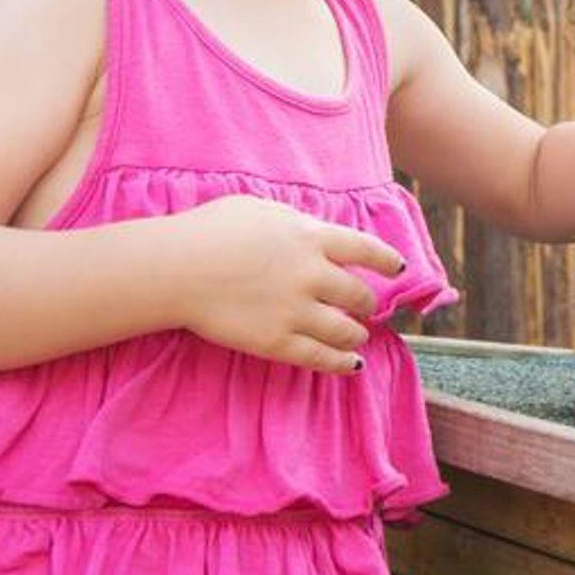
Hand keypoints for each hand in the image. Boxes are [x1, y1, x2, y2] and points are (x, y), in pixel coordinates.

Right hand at [166, 195, 404, 372]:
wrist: (177, 269)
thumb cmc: (211, 230)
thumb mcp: (261, 210)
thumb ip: (294, 222)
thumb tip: (312, 230)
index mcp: (312, 237)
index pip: (366, 249)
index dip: (386, 261)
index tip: (398, 269)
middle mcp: (313, 274)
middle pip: (359, 295)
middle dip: (366, 303)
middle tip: (366, 307)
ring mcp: (296, 311)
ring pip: (347, 330)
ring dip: (357, 334)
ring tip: (358, 336)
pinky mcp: (277, 342)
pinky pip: (321, 358)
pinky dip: (342, 363)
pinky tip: (351, 365)